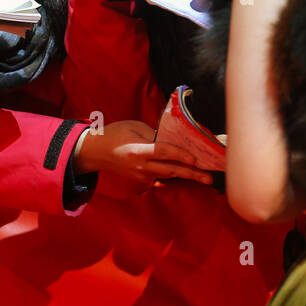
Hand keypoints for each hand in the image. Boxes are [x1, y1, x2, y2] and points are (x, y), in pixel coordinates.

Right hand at [72, 120, 212, 186]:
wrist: (95, 152)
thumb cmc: (114, 134)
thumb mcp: (134, 127)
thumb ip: (153, 134)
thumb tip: (171, 139)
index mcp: (138, 150)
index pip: (163, 152)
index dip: (180, 155)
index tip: (195, 159)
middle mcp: (140, 166)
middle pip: (170, 170)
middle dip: (191, 174)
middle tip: (209, 178)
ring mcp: (141, 175)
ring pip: (168, 174)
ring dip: (186, 175)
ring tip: (204, 177)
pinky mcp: (141, 178)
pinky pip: (161, 175)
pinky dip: (174, 173)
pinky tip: (188, 172)